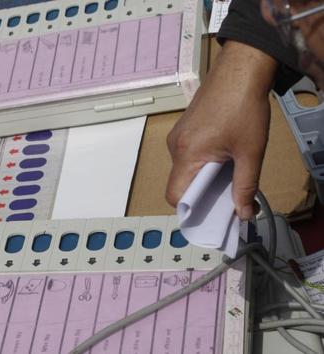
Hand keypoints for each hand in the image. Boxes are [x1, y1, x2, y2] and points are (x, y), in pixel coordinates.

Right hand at [166, 41, 277, 218]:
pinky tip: (224, 153)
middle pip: (181, 183)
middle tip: (229, 194)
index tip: (213, 213)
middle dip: (203, 194)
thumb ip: (245, 186)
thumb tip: (243, 213)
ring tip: (230, 168)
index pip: (175, 195)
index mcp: (187, 154)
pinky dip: (203, 161)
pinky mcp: (184, 128)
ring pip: (185, 169)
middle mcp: (175, 146)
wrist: (239, 70)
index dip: (192, 209)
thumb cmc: (244, 107)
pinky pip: (187, 154)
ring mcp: (177, 136)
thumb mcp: (250, 152)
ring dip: (204, 176)